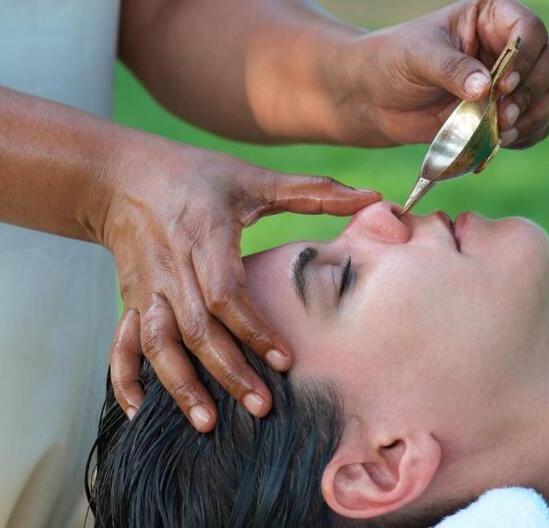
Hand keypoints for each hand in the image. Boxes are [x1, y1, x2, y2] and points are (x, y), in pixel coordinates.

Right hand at [104, 141, 379, 431]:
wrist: (122, 176)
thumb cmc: (197, 176)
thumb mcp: (253, 178)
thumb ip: (313, 192)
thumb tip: (374, 197)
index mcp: (205, 235)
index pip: (226, 293)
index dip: (254, 329)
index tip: (285, 360)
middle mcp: (172, 266)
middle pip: (196, 328)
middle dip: (227, 371)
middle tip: (261, 407)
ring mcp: (147, 287)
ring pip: (159, 343)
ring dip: (181, 384)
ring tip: (208, 423)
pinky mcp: (132, 299)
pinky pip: (123, 343)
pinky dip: (127, 378)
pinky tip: (142, 411)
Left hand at [352, 0, 548, 148]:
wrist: (378, 99)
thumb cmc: (393, 63)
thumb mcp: (417, 57)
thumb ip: (451, 68)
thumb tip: (486, 87)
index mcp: (493, 16)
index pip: (531, 28)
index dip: (525, 57)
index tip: (502, 85)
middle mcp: (510, 45)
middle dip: (532, 91)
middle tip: (503, 114)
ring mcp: (513, 81)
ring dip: (533, 117)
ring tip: (501, 133)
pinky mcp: (507, 112)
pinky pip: (537, 125)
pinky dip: (527, 136)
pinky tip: (501, 142)